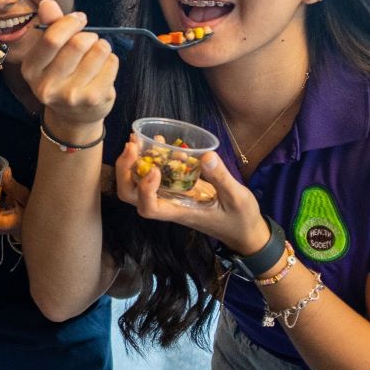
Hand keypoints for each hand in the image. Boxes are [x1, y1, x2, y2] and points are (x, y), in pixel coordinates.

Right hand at [22, 0, 117, 133]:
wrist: (74, 116)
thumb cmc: (62, 74)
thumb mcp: (50, 52)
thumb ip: (50, 26)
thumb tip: (47, 3)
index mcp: (30, 70)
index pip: (52, 39)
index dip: (70, 23)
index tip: (79, 19)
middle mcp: (47, 86)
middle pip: (78, 44)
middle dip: (89, 35)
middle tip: (89, 39)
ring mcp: (71, 96)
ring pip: (98, 51)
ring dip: (102, 45)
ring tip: (97, 53)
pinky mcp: (94, 99)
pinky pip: (111, 63)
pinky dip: (111, 59)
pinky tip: (103, 68)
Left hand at [115, 139, 268, 253]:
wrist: (244, 230)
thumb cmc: (240, 220)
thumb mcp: (238, 199)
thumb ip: (222, 179)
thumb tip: (206, 155)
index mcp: (180, 212)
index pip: (149, 208)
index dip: (144, 189)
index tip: (154, 170)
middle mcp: (168, 204)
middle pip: (131, 194)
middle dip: (125, 170)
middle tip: (132, 145)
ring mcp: (169, 196)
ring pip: (137, 183)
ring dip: (132, 161)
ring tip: (137, 138)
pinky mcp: (175, 187)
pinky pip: (154, 173)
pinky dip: (150, 157)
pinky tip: (156, 140)